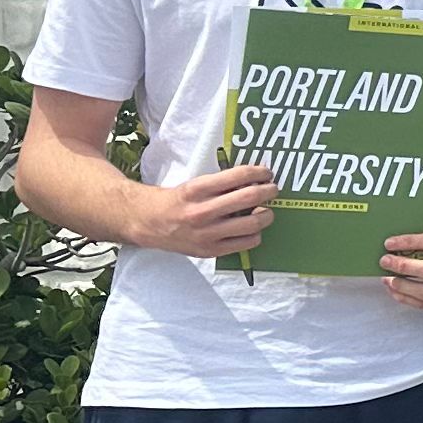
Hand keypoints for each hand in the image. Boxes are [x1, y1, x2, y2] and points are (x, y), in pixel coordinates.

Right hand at [138, 162, 280, 259]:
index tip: (266, 172)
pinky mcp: (210, 250)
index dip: (259, 172)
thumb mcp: (195, 184)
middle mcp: (201, 212)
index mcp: (196, 189)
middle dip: (269, 190)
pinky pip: (247, 243)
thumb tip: (257, 178)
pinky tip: (251, 228)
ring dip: (267, 214)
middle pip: (250, 197)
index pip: (238, 175)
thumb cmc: (177, 201)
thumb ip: (222, 183)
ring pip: (253, 223)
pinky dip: (256, 234)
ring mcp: (206, 234)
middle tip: (272, 189)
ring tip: (265, 210)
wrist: (149, 223)